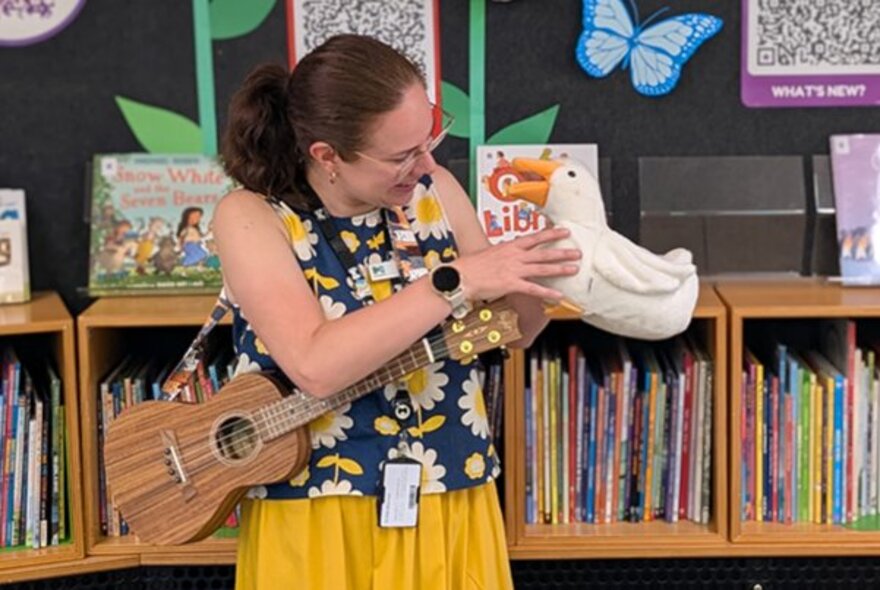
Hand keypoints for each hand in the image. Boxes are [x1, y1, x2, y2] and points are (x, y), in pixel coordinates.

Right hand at [452, 228, 580, 301]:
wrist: (461, 276)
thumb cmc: (471, 265)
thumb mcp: (489, 253)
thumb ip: (503, 254)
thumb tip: (508, 255)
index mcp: (510, 246)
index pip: (535, 238)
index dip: (551, 234)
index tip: (563, 232)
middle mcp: (515, 256)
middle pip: (544, 253)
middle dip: (562, 252)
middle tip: (577, 252)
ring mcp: (514, 270)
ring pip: (542, 268)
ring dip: (560, 269)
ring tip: (573, 269)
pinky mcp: (512, 284)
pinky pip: (533, 288)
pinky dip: (547, 292)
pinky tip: (558, 295)